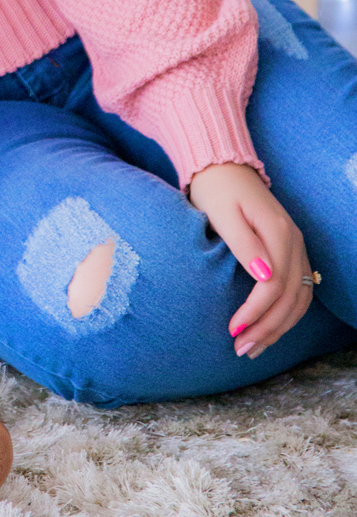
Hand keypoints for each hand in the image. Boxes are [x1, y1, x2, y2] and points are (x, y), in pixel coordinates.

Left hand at [187, 162, 313, 359]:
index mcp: (278, 233)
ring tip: (253, 348)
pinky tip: (269, 329)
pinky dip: (286, 314)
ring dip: (278, 327)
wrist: (223, 166)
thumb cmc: (216, 190)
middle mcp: (294, 242)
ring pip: (299, 298)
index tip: (233, 330)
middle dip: (267, 328)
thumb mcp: (223, 214)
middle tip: (240, 350)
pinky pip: (298, 290)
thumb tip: (264, 277)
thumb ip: (243, 245)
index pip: (274, 285)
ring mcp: (296, 246)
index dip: (255, 312)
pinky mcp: (290, 250)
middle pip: (290, 297)